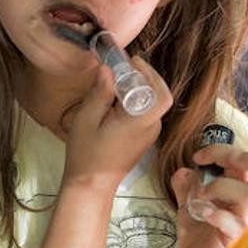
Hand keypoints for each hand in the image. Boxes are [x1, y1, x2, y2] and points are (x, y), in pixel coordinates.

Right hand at [62, 56, 171, 191]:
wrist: (91, 185)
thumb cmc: (87, 156)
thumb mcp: (86, 119)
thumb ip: (100, 92)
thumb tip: (107, 70)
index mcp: (139, 122)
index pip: (160, 93)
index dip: (151, 73)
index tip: (134, 62)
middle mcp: (150, 128)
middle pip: (157, 94)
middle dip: (141, 77)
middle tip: (119, 69)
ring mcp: (149, 134)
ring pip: (150, 102)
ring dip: (136, 89)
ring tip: (114, 84)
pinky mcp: (143, 138)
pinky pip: (144, 112)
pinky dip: (133, 102)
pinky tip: (114, 102)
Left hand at [171, 147, 247, 247]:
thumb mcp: (189, 215)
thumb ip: (188, 191)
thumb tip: (182, 171)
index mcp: (246, 200)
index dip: (227, 151)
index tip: (199, 156)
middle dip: (242, 158)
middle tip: (214, 163)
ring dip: (218, 189)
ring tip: (200, 200)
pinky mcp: (238, 245)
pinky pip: (235, 223)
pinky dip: (214, 212)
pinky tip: (200, 213)